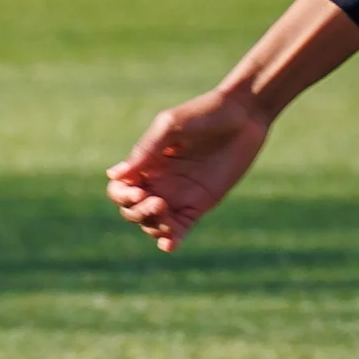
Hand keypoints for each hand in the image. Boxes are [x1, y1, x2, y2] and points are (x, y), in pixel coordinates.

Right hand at [108, 87, 273, 252]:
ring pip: (153, 224)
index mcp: (146, 163)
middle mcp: (158, 181)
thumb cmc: (204, 113)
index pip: (120, 189)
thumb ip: (145, 151)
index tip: (139, 192)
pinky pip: (180, 229)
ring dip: (154, 226)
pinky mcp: (199, 205)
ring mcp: (178, 195)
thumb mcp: (170, 127)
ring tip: (167, 218)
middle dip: (138, 213)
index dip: (122, 196)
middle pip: (132, 210)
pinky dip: (172, 240)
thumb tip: (115, 175)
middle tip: (158, 203)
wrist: (244, 115)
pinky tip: (170, 244)